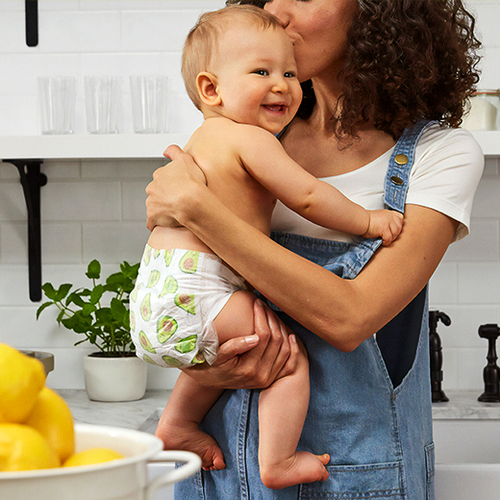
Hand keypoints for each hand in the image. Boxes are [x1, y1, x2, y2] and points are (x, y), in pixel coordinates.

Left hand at [145, 145, 205, 230]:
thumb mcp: (185, 159)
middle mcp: (152, 188)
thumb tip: (166, 151)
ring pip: (154, 206)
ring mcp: (151, 202)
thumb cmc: (192, 183)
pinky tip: (166, 224)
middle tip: (177, 201)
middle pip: (156, 192)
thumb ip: (174, 151)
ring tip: (175, 213)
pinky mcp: (152, 216)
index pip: (161, 178)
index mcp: (160, 175)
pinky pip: (152, 221)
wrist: (191, 202)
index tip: (178, 188)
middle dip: (164, 196)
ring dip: (161, 209)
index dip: (170, 184)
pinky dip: (157, 223)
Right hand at [181, 300, 299, 389]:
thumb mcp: (217, 355)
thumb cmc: (210, 363)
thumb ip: (234, 346)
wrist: (209, 381)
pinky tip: (290, 335)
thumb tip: (254, 338)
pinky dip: (292, 349)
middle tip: (266, 306)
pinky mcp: (271, 379)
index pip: (263, 336)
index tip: (257, 303)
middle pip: (276, 341)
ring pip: (285, 350)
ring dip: (282, 330)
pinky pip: (288, 363)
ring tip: (273, 315)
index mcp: (247, 368)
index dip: (262, 317)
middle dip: (272, 319)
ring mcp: (268, 378)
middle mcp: (261, 375)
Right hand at [363, 210, 403, 245]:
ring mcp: (388, 222)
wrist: (360, 220)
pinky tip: (382, 242)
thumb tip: (389, 228)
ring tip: (385, 240)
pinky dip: (386, 242)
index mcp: (388, 213)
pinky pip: (389, 238)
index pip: (400, 218)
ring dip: (391, 238)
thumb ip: (385, 220)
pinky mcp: (384, 229)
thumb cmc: (365, 220)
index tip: (394, 229)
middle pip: (399, 227)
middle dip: (395, 234)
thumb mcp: (378, 216)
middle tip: (389, 237)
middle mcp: (390, 217)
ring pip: (396, 233)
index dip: (398, 225)